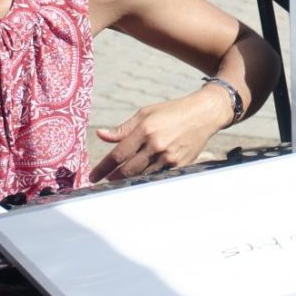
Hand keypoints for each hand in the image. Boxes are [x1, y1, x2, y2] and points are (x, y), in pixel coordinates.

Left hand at [88, 87, 231, 182]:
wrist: (203, 114)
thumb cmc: (171, 112)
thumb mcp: (145, 113)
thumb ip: (123, 129)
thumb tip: (101, 135)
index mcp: (145, 129)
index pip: (119, 154)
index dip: (103, 167)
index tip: (92, 176)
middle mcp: (156, 145)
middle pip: (129, 169)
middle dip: (113, 178)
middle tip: (103, 183)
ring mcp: (169, 157)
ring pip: (143, 175)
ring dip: (128, 181)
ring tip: (117, 183)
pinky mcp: (179, 165)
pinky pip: (158, 176)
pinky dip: (147, 178)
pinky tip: (139, 180)